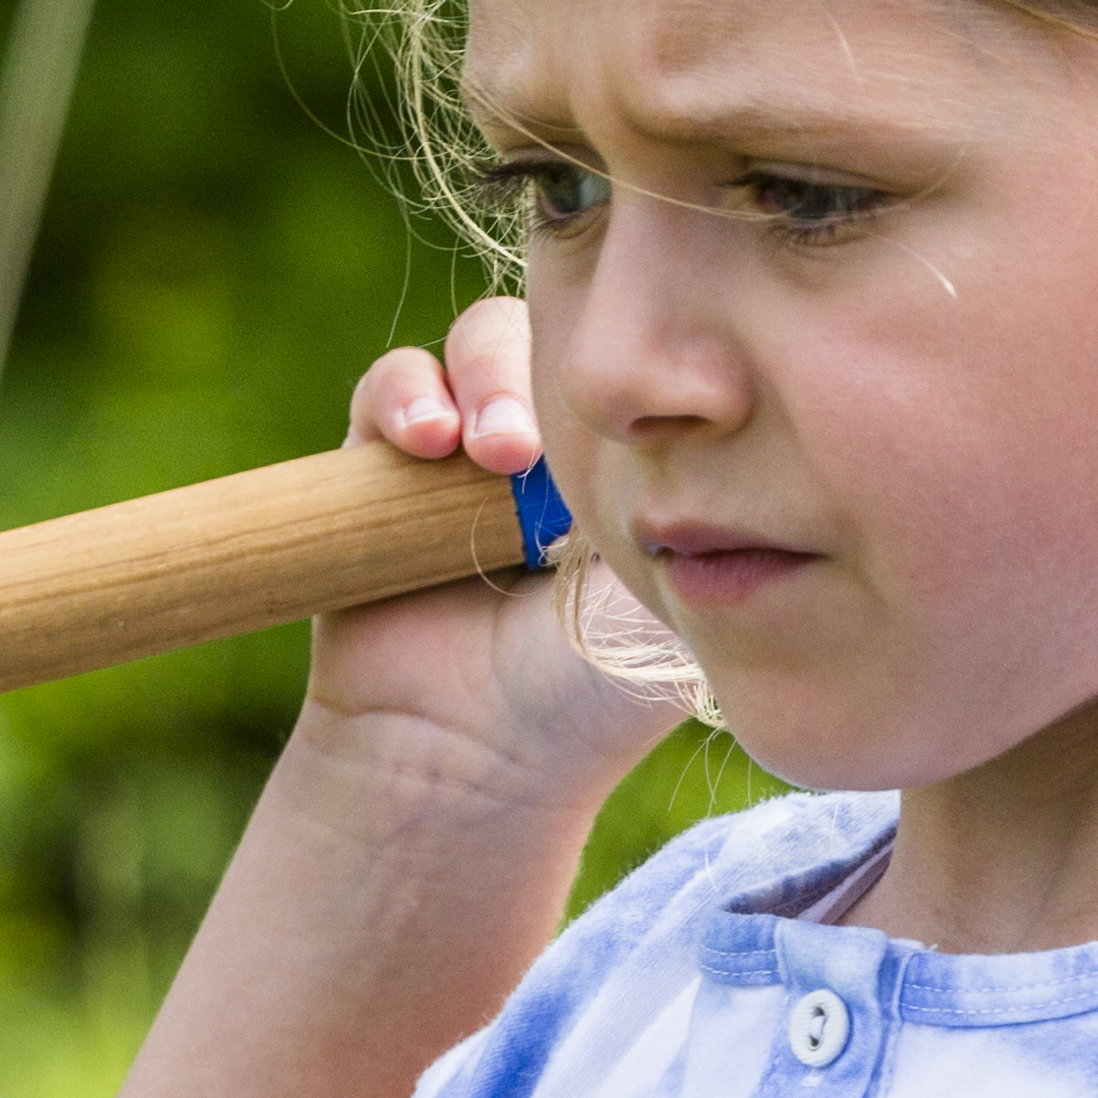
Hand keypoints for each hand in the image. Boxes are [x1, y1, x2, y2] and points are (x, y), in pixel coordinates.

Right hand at [318, 297, 681, 818]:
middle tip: (523, 451)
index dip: (629, 375)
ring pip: (479, 343)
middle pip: (559, 338)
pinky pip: (390, 387)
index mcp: (632, 469)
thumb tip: (716, 425)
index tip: (617, 439)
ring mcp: (466, 452)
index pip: (640, 371)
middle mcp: (554, 449)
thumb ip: (693, 517)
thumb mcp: (665, 604)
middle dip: (542, 376)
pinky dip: (403, 394)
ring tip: (479, 451)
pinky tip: (422, 440)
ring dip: (478, 376)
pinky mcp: (382, 467)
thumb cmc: (583, 700)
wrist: (468, 759)